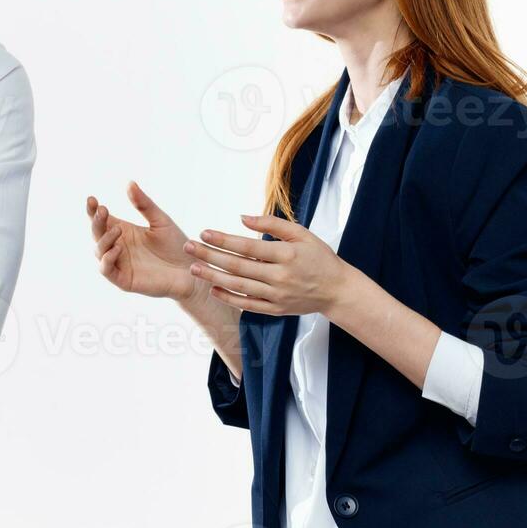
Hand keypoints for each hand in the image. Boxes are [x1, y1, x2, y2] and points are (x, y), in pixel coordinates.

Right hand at [86, 181, 200, 303]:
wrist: (192, 270)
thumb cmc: (176, 245)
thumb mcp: (160, 221)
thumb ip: (144, 205)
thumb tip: (130, 183)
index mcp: (124, 231)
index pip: (102, 220)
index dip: (93, 210)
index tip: (92, 199)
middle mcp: (118, 247)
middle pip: (97, 233)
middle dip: (96, 221)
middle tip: (103, 210)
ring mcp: (119, 263)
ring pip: (99, 251)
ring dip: (104, 239)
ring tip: (118, 229)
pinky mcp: (124, 280)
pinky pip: (107, 270)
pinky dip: (108, 259)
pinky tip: (118, 248)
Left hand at [185, 213, 355, 315]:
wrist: (337, 290)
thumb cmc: (319, 257)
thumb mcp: (302, 234)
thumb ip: (272, 224)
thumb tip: (242, 218)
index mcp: (287, 254)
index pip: (248, 247)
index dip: (224, 240)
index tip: (204, 233)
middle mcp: (281, 276)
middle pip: (238, 267)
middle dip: (211, 256)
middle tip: (189, 247)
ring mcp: (277, 296)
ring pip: (240, 286)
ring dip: (214, 277)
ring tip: (194, 268)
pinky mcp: (276, 310)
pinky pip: (248, 305)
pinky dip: (229, 298)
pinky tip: (213, 289)